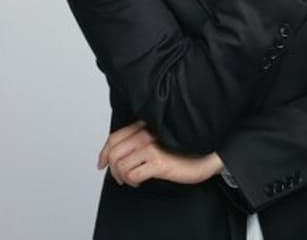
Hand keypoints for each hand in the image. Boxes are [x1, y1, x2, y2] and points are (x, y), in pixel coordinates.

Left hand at [97, 121, 223, 187]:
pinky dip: (132, 181)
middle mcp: (146, 132)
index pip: (114, 137)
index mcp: (144, 125)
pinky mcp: (158, 161)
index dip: (104, 152)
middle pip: (114, 151)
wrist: (205, 155)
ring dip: (122, 177)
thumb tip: (117, 154)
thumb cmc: (183, 148)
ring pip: (120, 164)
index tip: (101, 163)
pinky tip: (140, 181)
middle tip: (119, 176)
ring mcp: (152, 146)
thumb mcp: (158, 140)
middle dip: (112, 168)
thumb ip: (140, 140)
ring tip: (131, 179)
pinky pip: (132, 174)